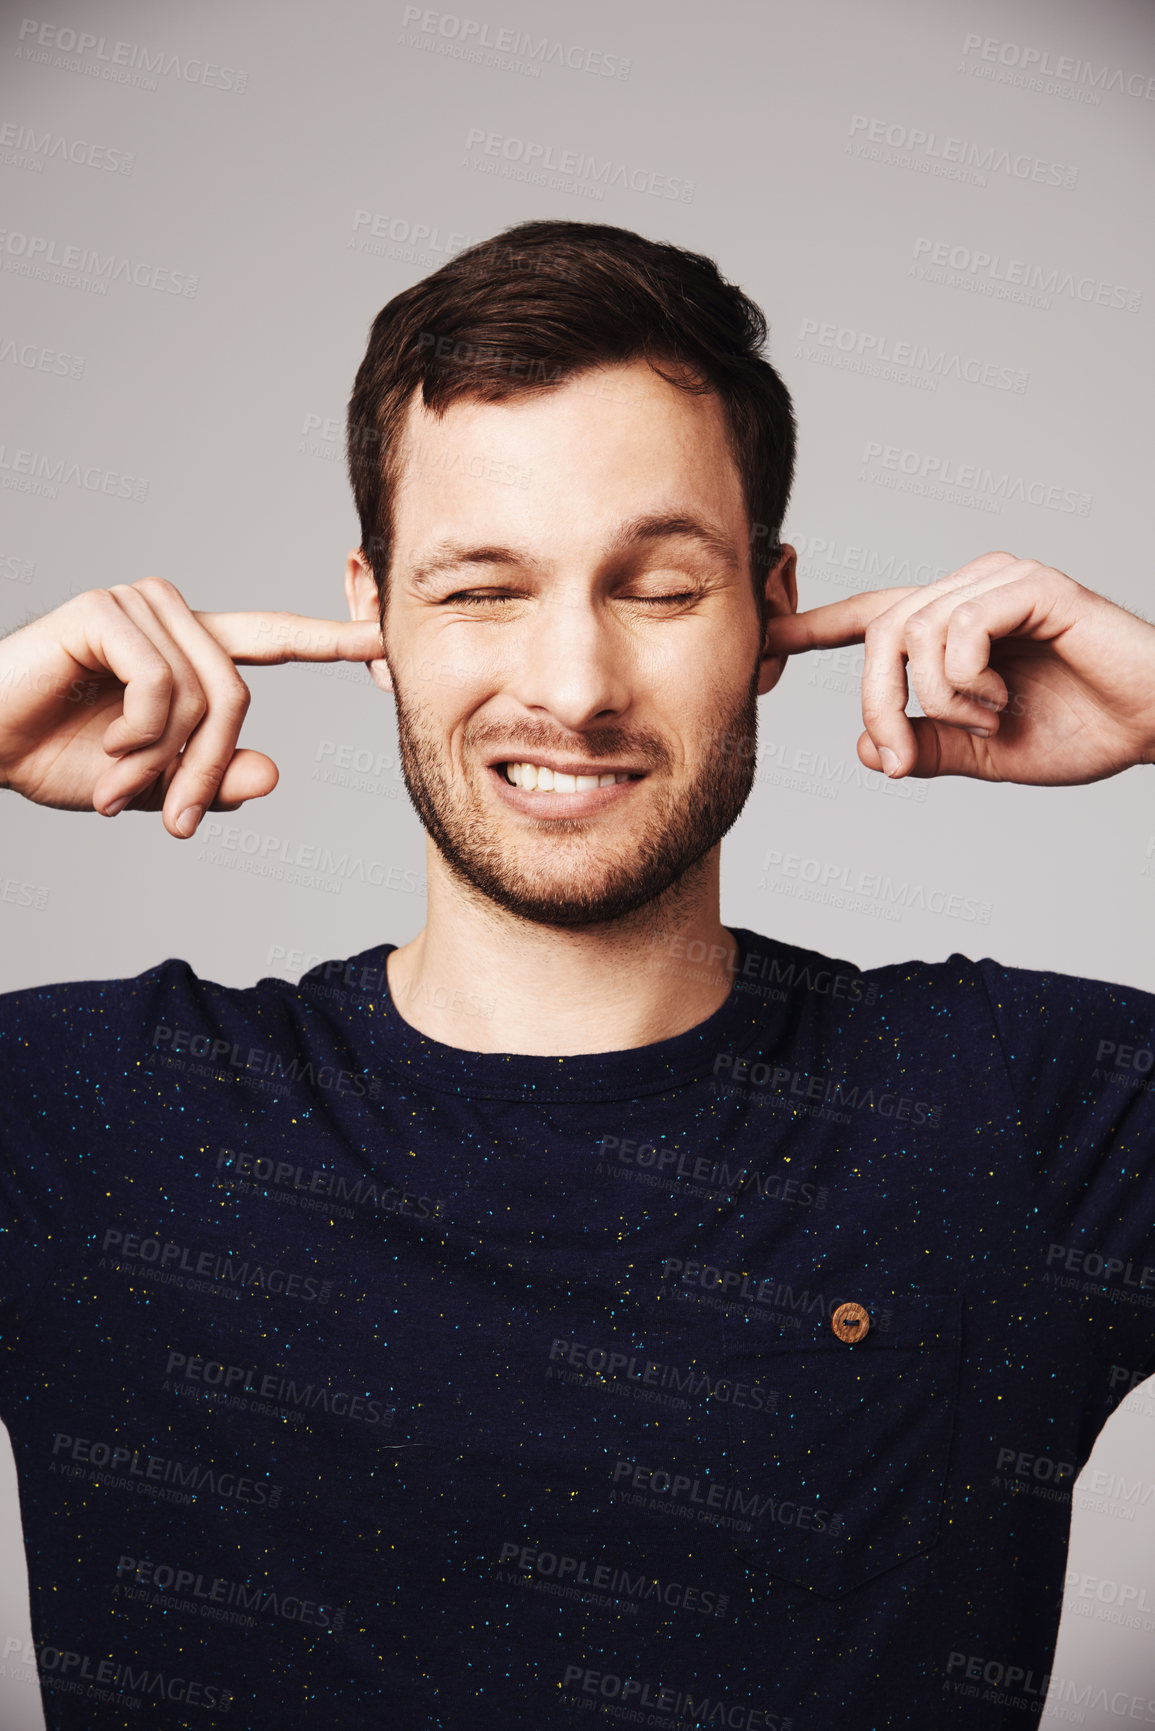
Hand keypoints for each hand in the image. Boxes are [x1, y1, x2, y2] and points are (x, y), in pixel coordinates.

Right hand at [0, 578, 384, 835]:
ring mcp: (137, 605)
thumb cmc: (58, 757)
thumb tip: (274, 775)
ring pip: (203, 694)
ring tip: (121, 784)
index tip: (385, 636)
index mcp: (188, 648)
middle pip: (237, 696)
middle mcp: (169, 615)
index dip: (331, 638)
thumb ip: (211, 780)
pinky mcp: (103, 610)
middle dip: (208, 769)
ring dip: (164, 759)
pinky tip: (108, 746)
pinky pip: (161, 685)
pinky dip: (139, 734)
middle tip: (172, 820)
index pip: (272, 638)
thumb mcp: (152, 785)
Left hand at [762, 552, 1154, 784]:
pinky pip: (958, 628)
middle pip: (880, 632)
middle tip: (905, 760)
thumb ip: (926, 746)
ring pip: (913, 632)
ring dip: (937, 700)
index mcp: (954, 622)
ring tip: (986, 723)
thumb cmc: (1082, 729)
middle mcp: (969, 589)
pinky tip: (1002, 701)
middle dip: (877, 705)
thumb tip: (865, 749)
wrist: (1154, 725)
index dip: (814, 625)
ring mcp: (999, 581)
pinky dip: (967, 680)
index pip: (871, 615)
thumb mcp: (983, 752)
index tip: (766, 640)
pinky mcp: (1032, 585)